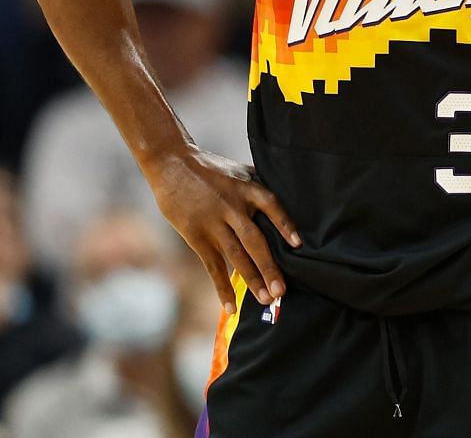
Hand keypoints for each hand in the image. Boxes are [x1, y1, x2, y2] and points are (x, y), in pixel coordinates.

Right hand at [143, 145, 299, 315]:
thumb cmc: (211, 169)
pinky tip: (231, 306)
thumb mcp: (239, 172)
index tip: (298, 244)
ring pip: (236, 256)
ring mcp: (213, 223)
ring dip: (252, 280)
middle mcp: (232, 207)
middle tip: (281, 291)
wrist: (172, 164)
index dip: (285, 224)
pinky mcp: (196, 236)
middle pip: (255, 240)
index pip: (271, 205)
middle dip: (269, 267)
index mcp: (247, 188)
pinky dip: (222, 287)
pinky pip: (212, 265)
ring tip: (266, 300)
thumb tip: (288, 200)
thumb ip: (258, 188)